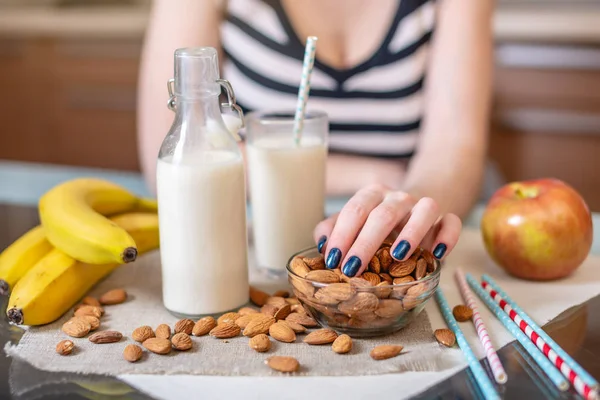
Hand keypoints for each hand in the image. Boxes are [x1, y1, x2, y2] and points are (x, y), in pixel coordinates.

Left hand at [313, 184, 461, 276]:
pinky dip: (448, 236)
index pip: (354, 210)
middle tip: (353, 268)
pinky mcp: (446, 218)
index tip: (333, 259)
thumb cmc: (377, 223)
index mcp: (372, 195)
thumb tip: (322, 243)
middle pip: (383, 214)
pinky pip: (452, 222)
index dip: (342, 234)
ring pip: (423, 211)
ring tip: (397, 255)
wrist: (415, 209)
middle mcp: (398, 197)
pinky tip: (438, 253)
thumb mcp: (354, 223)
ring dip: (411, 232)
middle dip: (366, 242)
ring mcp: (424, 206)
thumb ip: (333, 229)